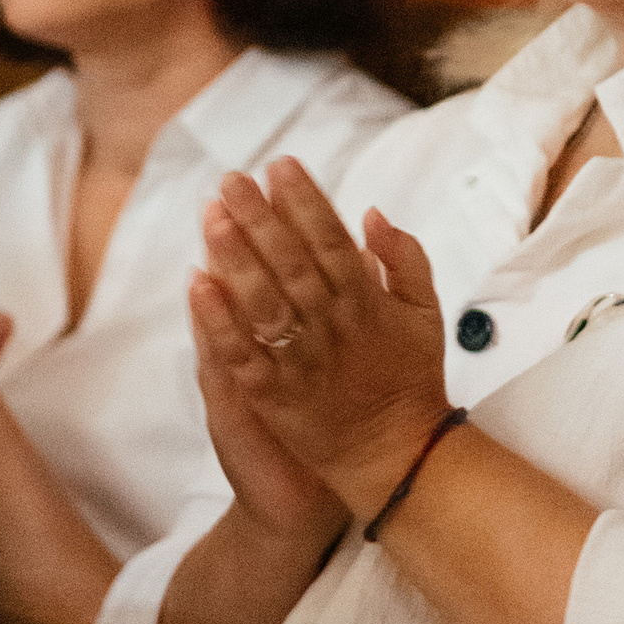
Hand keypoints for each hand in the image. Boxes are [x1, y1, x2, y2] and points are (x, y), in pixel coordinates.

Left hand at [189, 160, 449, 521]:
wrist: (396, 457)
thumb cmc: (409, 381)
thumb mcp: (425, 314)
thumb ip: (405, 260)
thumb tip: (372, 213)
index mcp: (367, 301)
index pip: (331, 237)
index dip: (304, 199)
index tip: (280, 165)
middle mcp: (333, 325)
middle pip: (291, 260)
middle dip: (260, 216)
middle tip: (232, 180)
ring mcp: (301, 360)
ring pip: (263, 300)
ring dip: (236, 257)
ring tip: (212, 216)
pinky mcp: (274, 395)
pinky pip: (241, 353)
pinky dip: (218, 320)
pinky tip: (197, 284)